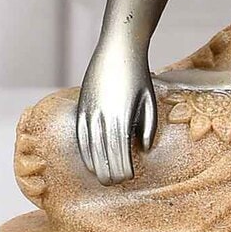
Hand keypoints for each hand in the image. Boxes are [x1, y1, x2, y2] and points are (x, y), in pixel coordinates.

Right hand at [76, 44, 156, 184]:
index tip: (129, 178)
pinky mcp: (81, 107)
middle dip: (111, 172)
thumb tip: (143, 151)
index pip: (120, 153)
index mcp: (122, 116)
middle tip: (117, 182)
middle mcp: (103, 116)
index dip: (124, 169)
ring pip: (90, 148)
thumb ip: (148, 126)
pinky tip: (91, 163)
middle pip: (104, 155)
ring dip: (97, 166)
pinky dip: (85, 152)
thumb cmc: (139, 74)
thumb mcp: (149, 99)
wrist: (118, 49)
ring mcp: (89, 112)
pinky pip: (81, 136)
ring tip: (105, 179)